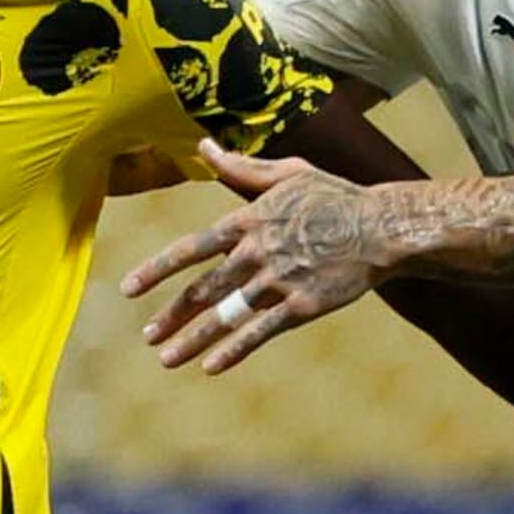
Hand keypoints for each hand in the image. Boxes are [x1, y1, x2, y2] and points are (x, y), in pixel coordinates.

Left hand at [119, 138, 395, 372]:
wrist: (383, 228)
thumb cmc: (335, 197)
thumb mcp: (288, 173)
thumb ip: (241, 168)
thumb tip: (204, 146)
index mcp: (249, 221)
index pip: (192, 248)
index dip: (158, 269)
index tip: (129, 288)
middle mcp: (258, 252)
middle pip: (204, 288)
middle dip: (172, 315)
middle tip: (146, 336)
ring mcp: (280, 281)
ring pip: (227, 315)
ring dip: (193, 339)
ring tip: (165, 358)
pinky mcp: (303, 305)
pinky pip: (261, 331)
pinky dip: (234, 350)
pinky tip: (211, 367)